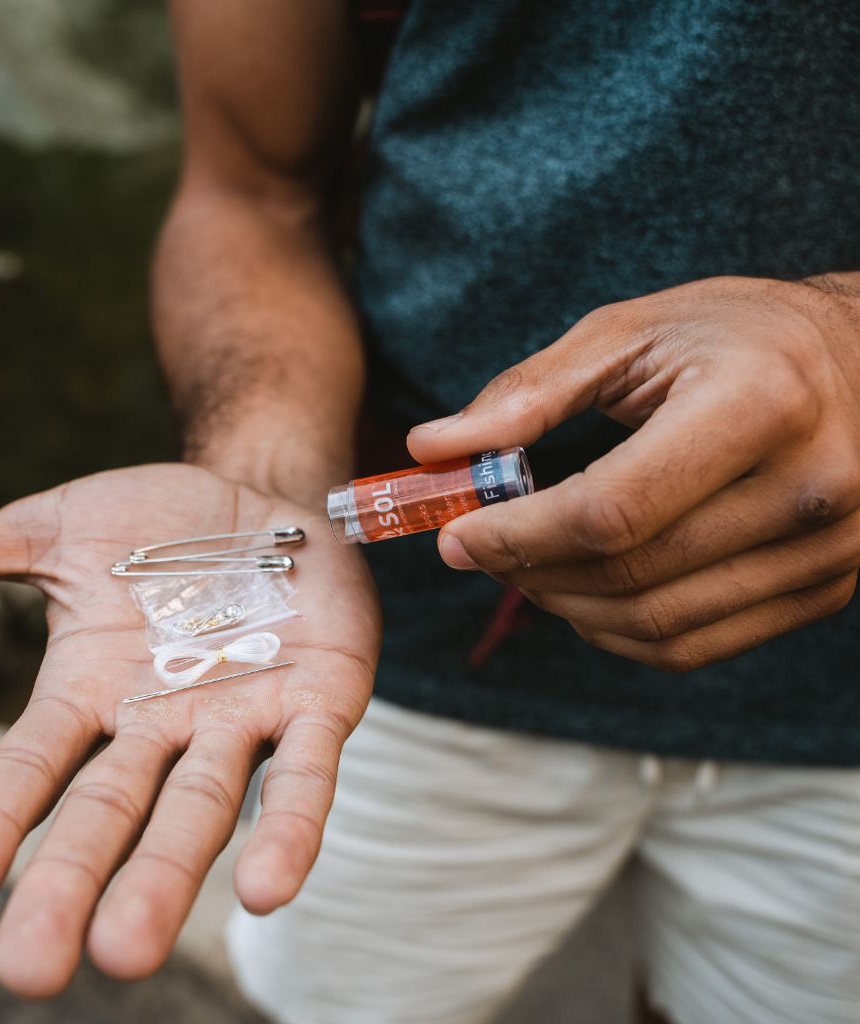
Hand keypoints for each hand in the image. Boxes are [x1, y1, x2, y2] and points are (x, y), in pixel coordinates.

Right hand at [0, 464, 379, 994]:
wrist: (262, 497)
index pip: (31, 768)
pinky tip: (267, 888)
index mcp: (91, 691)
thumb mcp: (51, 531)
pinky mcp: (318, 703)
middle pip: (110, 812)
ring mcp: (242, 717)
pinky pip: (301, 774)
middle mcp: (162, 721)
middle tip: (33, 970)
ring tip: (129, 951)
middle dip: (73, 885)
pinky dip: (287, 828)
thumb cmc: (155, 523)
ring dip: (167, 878)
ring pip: (199, 810)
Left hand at [408, 275, 859, 670]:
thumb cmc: (737, 335)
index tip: (453, 535)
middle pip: (628, 575)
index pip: (609, 511)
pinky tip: (582, 593)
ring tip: (524, 566)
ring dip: (566, 607)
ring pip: (656, 625)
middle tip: (477, 549)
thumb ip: (528, 393)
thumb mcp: (630, 333)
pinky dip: (617, 633)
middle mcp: (810, 490)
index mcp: (760, 405)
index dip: (515, 535)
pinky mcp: (824, 590)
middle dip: (528, 572)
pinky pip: (694, 646)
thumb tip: (429, 448)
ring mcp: (828, 553)